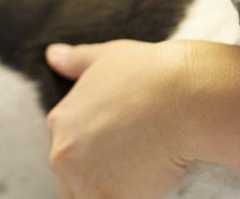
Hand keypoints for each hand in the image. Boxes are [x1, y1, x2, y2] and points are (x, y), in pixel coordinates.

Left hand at [45, 40, 198, 198]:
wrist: (187, 95)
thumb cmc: (154, 72)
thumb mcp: (108, 57)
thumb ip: (77, 60)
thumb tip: (52, 54)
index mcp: (61, 121)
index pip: (70, 149)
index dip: (99, 149)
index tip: (126, 141)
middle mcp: (63, 152)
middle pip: (75, 178)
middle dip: (103, 173)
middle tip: (139, 153)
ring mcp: (83, 180)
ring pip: (92, 196)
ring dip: (116, 187)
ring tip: (146, 165)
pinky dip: (135, 196)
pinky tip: (153, 177)